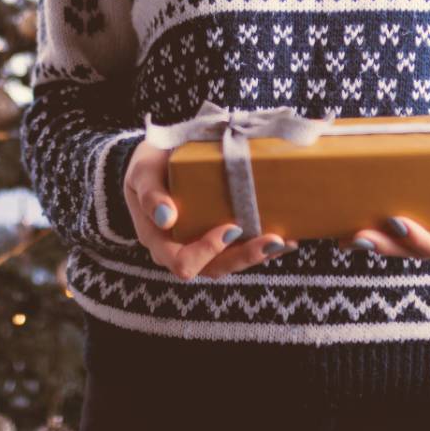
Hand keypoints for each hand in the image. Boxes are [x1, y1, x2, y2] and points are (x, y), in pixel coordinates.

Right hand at [122, 138, 298, 280]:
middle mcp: (180, 250)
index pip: (182, 261)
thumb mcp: (142, 173)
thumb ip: (149, 193)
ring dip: (259, 255)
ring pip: (230, 263)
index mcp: (158, 241)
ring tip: (285, 241)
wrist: (155, 162)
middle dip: (245, 257)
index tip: (230, 228)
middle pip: (213, 268)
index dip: (207, 251)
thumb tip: (165, 217)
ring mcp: (200, 246)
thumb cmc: (147, 167)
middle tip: (273, 240)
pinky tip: (286, 238)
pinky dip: (262, 246)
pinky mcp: (217, 239)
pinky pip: (239, 250)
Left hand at [338, 128, 429, 265]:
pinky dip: (381, 238)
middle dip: (391, 245)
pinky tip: (352, 236)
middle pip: (424, 254)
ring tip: (350, 237)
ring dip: (381, 245)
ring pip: (410, 251)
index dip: (422, 240)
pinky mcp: (429, 235)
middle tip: (360, 235)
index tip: (397, 222)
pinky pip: (405, 243)